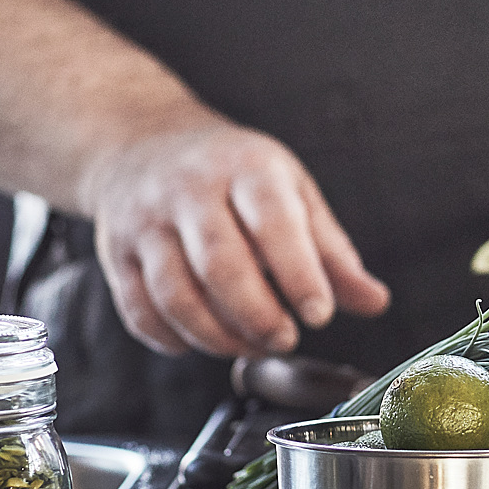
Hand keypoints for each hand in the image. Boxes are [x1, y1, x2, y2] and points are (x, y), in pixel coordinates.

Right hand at [81, 115, 389, 357]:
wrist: (141, 142)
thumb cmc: (231, 173)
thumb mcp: (290, 193)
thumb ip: (332, 253)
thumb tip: (374, 303)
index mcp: (245, 168)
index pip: (272, 222)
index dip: (298, 273)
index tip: (320, 314)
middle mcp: (189, 190)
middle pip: (220, 264)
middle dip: (257, 315)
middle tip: (284, 339)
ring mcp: (145, 222)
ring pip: (175, 294)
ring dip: (217, 336)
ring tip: (250, 346)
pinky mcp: (114, 252)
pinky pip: (139, 310)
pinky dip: (173, 338)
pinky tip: (202, 342)